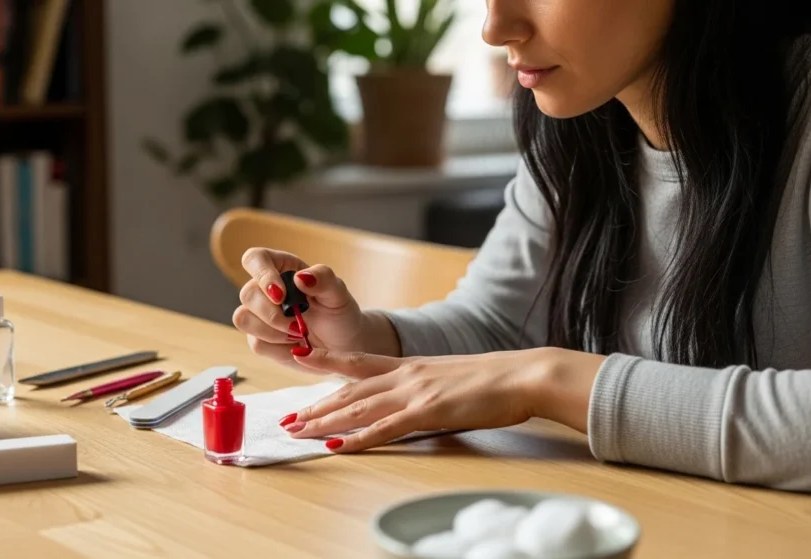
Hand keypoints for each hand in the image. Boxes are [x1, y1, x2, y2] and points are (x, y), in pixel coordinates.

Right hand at [233, 248, 396, 370]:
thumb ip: (324, 279)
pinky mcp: (259, 338)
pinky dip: (279, 348)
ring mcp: (259, 314)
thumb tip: (301, 277)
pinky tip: (296, 345)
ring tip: (299, 334)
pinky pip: (256, 343)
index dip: (262, 275)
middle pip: (247, 294)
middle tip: (299, 325)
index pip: (255, 259)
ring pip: (243, 319)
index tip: (281, 295)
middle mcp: (264, 288)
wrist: (343, 344)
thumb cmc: (339, 312)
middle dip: (273, 314)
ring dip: (273, 332)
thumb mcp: (339, 294)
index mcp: (282, 268)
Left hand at [277, 348, 571, 452]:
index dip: (326, 360)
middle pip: (349, 390)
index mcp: (410, 364)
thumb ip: (427, 384)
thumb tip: (415, 397)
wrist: (523, 375)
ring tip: (297, 431)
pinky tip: (336, 446)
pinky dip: (356, 439)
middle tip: (287, 417)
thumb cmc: (494, 379)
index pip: (358, 362)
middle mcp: (405, 374)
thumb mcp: (451, 375)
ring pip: (357, 408)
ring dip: (323, 421)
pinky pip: (384, 429)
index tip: (298, 357)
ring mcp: (414, 392)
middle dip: (315, 404)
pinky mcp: (427, 412)